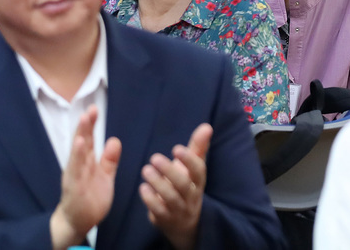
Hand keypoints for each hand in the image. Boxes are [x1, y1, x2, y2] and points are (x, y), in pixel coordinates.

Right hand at [51, 106, 120, 247]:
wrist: (78, 221)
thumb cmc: (90, 198)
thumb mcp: (105, 177)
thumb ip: (109, 160)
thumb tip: (114, 140)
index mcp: (87, 161)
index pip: (89, 139)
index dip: (91, 125)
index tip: (94, 108)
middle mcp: (79, 165)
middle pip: (82, 141)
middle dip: (85, 125)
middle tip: (90, 109)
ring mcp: (75, 175)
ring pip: (77, 152)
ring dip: (80, 136)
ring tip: (83, 120)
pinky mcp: (74, 186)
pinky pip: (76, 170)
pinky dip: (77, 156)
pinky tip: (79, 145)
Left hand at [141, 123, 210, 249]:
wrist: (184, 224)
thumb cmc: (187, 187)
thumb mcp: (193, 169)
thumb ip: (198, 147)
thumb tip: (207, 126)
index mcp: (198, 182)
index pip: (199, 171)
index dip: (189, 160)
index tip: (176, 148)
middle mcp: (191, 197)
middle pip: (183, 185)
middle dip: (169, 171)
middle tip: (154, 157)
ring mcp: (179, 210)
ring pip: (171, 198)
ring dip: (158, 183)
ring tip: (146, 170)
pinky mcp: (166, 220)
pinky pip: (159, 211)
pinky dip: (150, 200)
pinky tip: (143, 188)